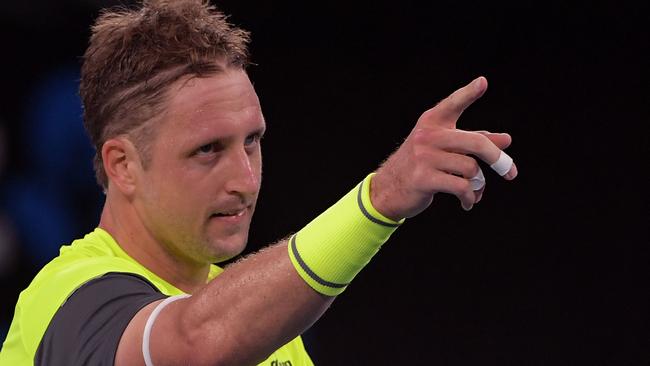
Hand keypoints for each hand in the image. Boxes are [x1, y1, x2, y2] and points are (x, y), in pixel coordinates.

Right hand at [371, 76, 517, 219]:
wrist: (388, 189)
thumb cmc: (421, 165)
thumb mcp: (444, 148)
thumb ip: (473, 142)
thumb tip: (506, 140)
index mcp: (432, 122)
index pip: (453, 104)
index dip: (468, 93)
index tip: (483, 82)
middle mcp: (428, 136)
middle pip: (476, 143)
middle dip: (497, 159)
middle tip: (510, 173)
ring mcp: (424, 157)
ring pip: (470, 169)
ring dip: (478, 185)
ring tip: (474, 191)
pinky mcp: (423, 179)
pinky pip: (460, 187)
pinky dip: (469, 197)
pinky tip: (467, 202)